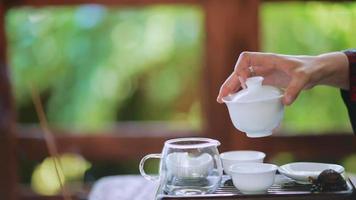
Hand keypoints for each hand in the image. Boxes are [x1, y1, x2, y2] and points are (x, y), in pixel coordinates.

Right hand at [216, 51, 348, 104]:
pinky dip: (241, 92)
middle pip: (239, 71)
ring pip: (241, 79)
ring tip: (223, 100)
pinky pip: (249, 86)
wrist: (316, 70)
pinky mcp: (265, 81)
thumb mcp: (304, 77)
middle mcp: (262, 66)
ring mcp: (263, 74)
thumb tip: (285, 103)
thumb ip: (295, 88)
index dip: (240, 69)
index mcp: (268, 60)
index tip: (245, 83)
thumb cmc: (310, 69)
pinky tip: (236, 101)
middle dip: (229, 83)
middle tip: (222, 97)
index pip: (246, 58)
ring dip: (232, 88)